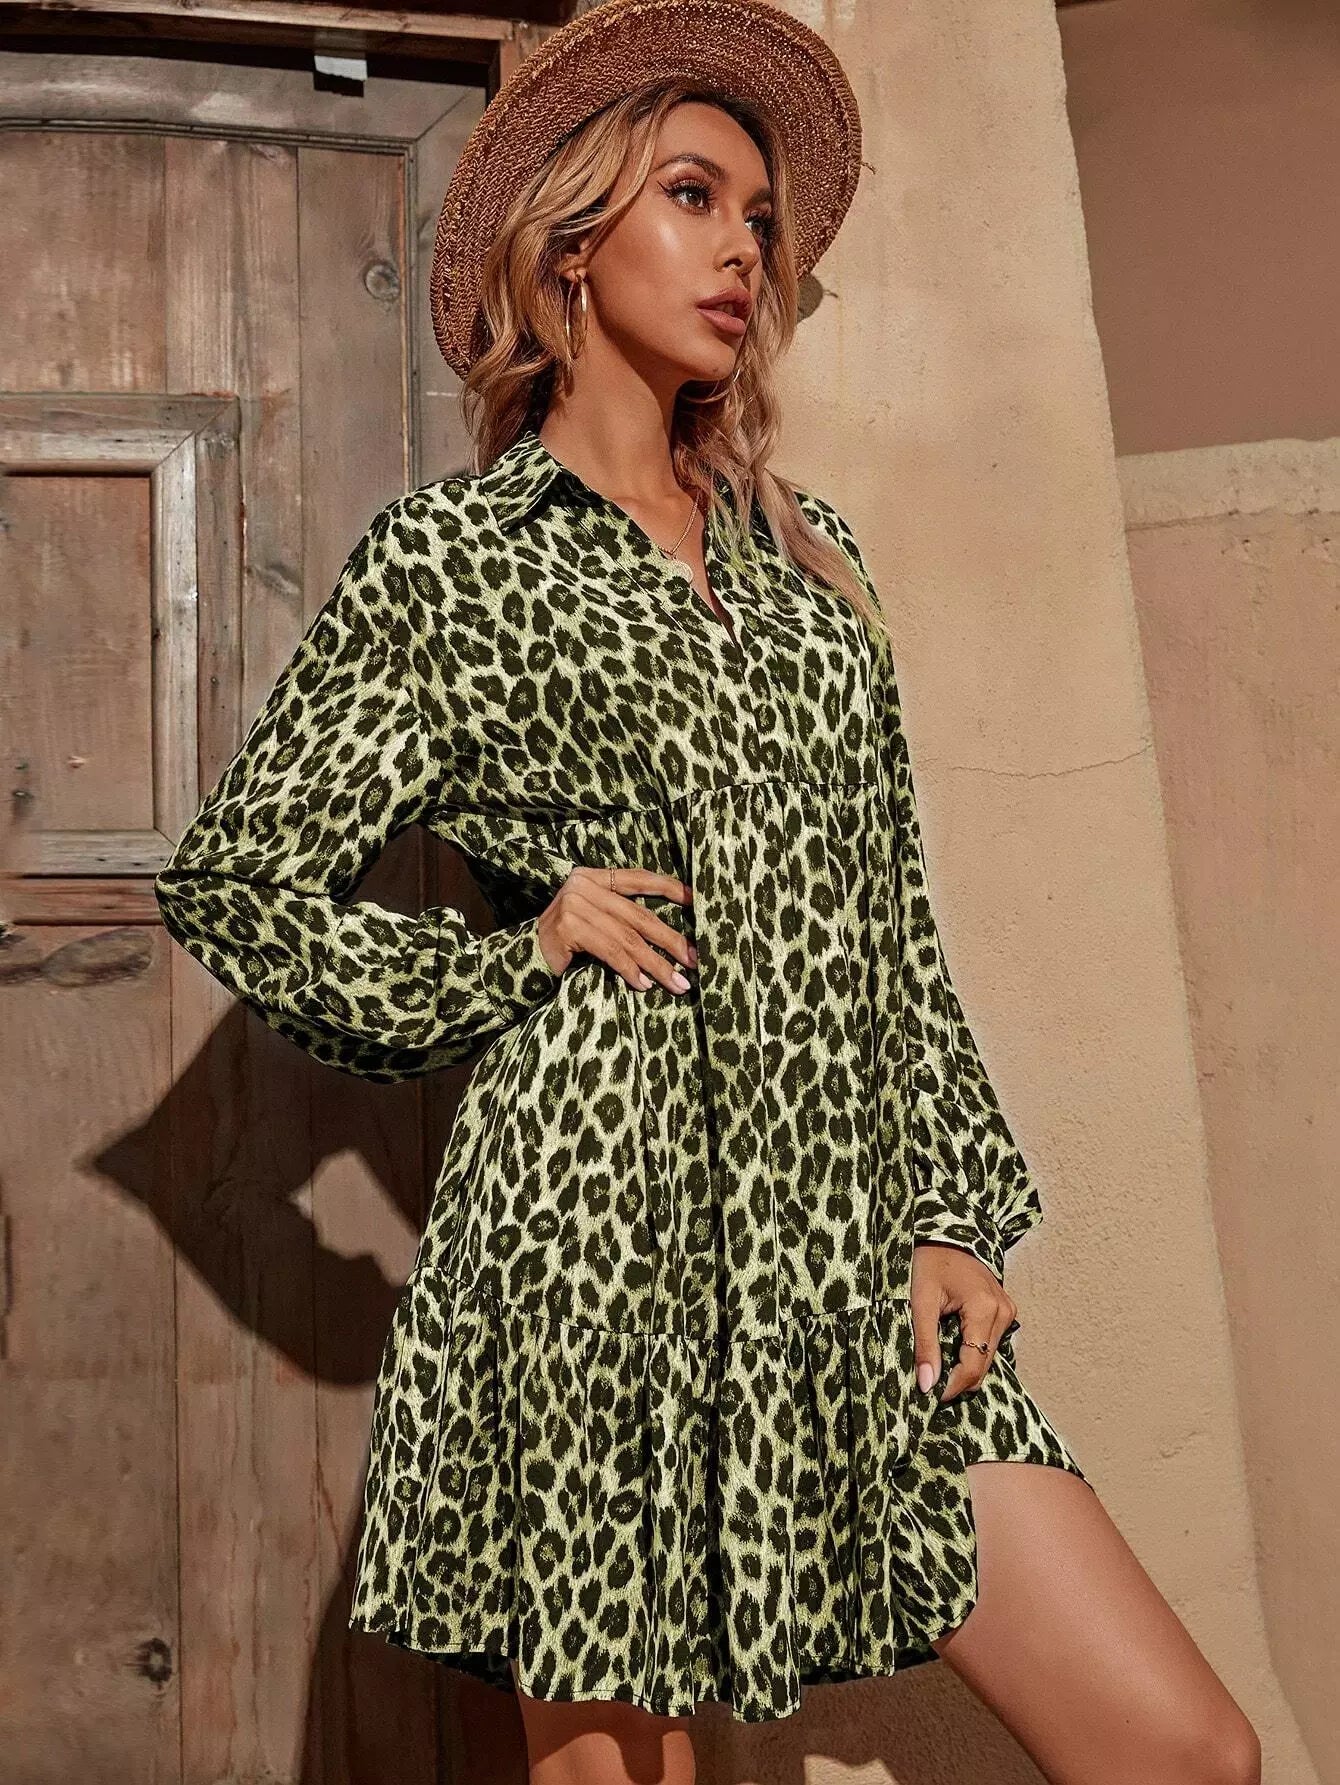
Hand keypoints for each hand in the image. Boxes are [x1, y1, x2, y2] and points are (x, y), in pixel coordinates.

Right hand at [535, 867, 697, 992]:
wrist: (525, 957)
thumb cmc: (567, 942)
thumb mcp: (595, 920)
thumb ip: (622, 917)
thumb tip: (670, 937)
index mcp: (594, 876)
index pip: (639, 878)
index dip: (670, 888)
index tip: (697, 901)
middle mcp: (583, 885)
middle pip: (639, 915)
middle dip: (671, 941)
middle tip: (695, 960)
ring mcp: (574, 904)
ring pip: (628, 938)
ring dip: (656, 964)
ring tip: (677, 982)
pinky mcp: (567, 927)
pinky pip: (610, 951)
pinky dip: (630, 970)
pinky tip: (643, 984)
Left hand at [910, 1241, 1017, 1404]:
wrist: (944, 1233)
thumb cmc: (928, 1260)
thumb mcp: (919, 1301)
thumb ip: (925, 1343)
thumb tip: (926, 1385)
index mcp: (985, 1308)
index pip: (974, 1365)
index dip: (953, 1387)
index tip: (930, 1395)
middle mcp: (1003, 1312)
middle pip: (983, 1365)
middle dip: (957, 1379)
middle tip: (929, 1382)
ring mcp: (1007, 1310)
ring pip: (987, 1357)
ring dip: (963, 1366)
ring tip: (936, 1363)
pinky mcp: (1003, 1310)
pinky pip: (989, 1343)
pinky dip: (970, 1352)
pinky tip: (949, 1349)